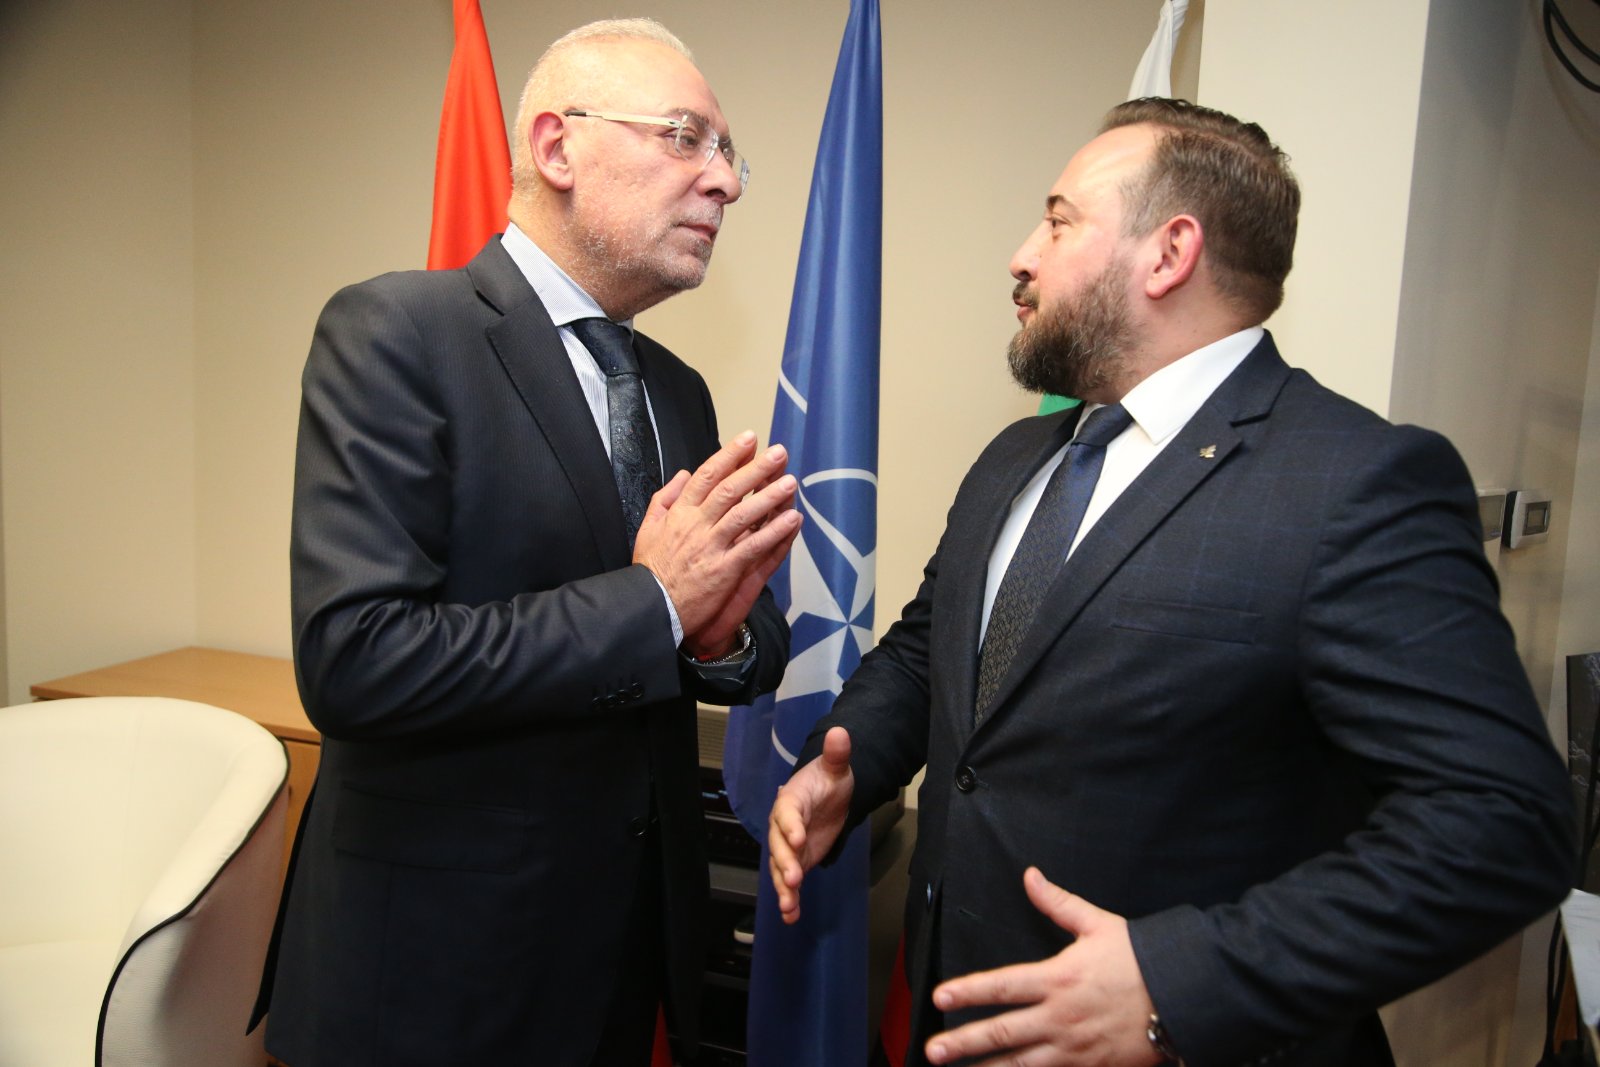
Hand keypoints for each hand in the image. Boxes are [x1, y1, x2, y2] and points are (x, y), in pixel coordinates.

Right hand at [633, 431, 801, 641]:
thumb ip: (664, 498)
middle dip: (756, 468)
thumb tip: (683, 473)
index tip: (749, 440)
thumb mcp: (647, 528)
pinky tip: (792, 520)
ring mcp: (711, 546)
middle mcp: (696, 524)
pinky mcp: (724, 569)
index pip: (707, 475)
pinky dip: (774, 532)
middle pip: (730, 489)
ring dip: (769, 496)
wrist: (651, 607)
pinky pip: (753, 546)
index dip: (730, 455)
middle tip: (779, 452)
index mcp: (680, 512)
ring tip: (790, 481)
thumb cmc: (651, 570)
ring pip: (744, 514)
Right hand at [768, 726, 853, 922]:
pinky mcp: (796, 863)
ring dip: (784, 889)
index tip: (798, 839)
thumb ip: (837, 754)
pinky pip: (790, 884)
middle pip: (779, 846)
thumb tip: (840, 732)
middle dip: (785, 863)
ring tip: (788, 907)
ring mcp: (788, 847)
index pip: (787, 813)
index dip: (790, 826)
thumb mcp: (836, 767)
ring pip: (781, 869)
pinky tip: (791, 917)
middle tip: (794, 880)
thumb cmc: (829, 780)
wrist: (829, 796)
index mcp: (790, 801)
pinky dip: (790, 900)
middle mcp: (783, 826)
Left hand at [926, 868, 1160, 1066]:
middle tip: (934, 1051)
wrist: (1186, 997)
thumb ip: (1058, 904)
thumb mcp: (1098, 925)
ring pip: (1022, 1064)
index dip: (967, 991)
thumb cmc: (1142, 960)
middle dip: (964, 1042)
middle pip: (1002, 1032)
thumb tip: (1030, 876)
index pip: (1001, 986)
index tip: (940, 998)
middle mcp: (1060, 1017)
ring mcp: (1075, 1049)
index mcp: (1057, 979)